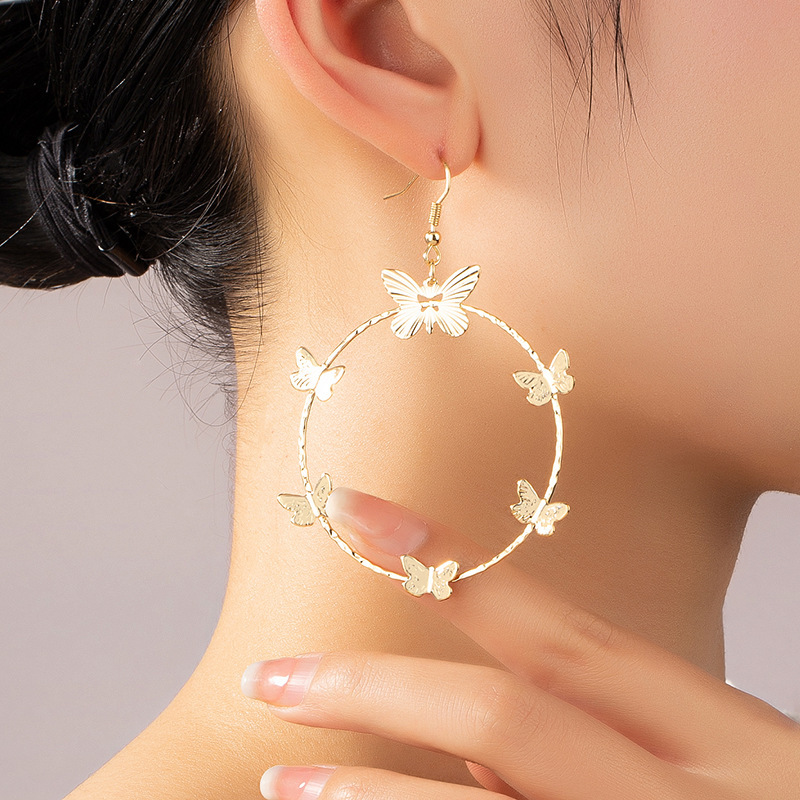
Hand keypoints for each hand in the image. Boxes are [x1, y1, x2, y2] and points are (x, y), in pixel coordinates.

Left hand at [241, 487, 799, 798]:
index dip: (451, 563)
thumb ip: (601, 743)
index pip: (559, 631)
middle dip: (375, 688)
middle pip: (501, 715)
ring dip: (368, 796)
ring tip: (282, 777)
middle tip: (272, 674)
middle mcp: (679, 792)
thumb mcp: (726, 770)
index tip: (361, 513)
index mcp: (720, 734)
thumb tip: (467, 748)